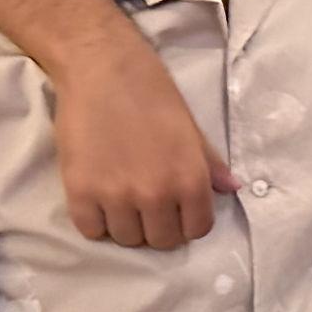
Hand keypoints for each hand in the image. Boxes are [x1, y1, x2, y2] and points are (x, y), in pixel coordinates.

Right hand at [53, 44, 238, 247]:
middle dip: (158, 227)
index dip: (189, 222)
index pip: (196, 229)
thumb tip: (232, 189)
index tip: (179, 211)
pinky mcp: (80, 193)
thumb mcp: (191, 129)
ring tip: (123, 199)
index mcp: (190, 179)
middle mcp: (156, 194)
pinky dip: (96, 221)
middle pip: (161, 240)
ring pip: (126, 238)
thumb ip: (209, 165)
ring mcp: (116, 196)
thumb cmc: (153, 95)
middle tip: (149, 206)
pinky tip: (100, 199)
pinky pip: (91, 231)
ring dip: (127, 225)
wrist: (103, 72)